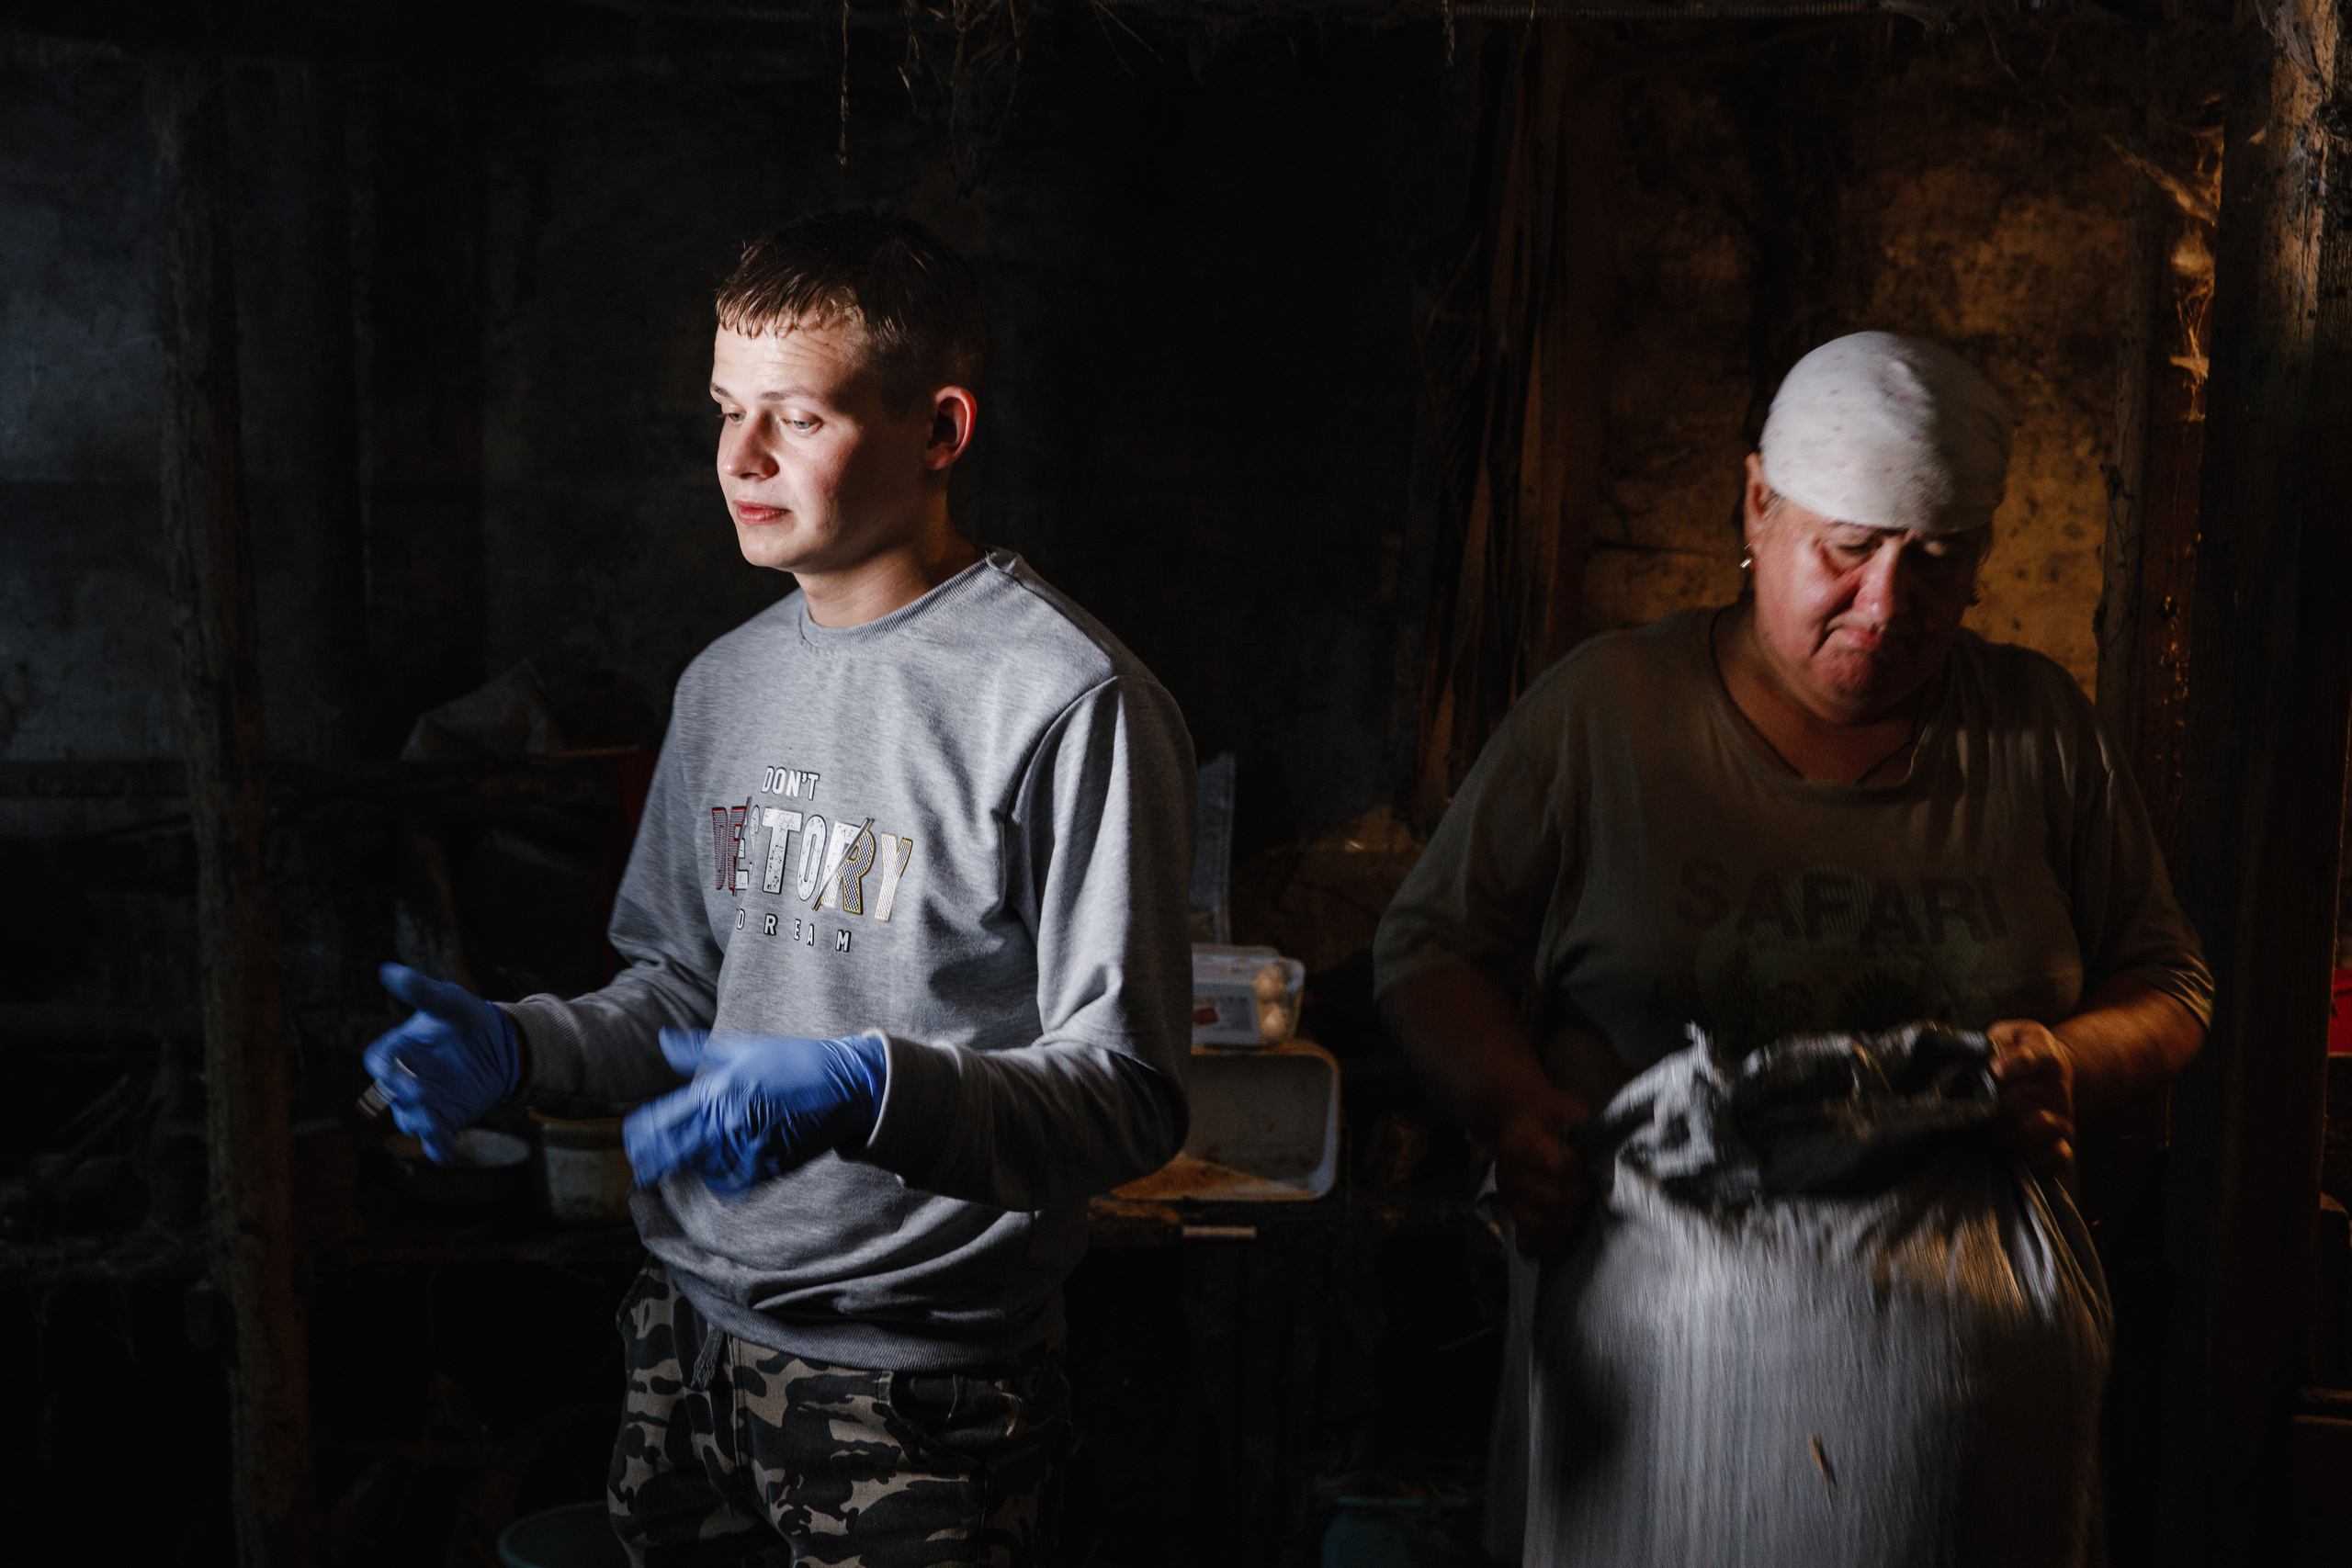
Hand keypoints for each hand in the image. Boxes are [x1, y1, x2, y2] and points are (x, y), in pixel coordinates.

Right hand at [363, 963, 521, 1162]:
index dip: (386, 1066)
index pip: (380, 1062)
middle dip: (405, 1095)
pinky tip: (447, 1153)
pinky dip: (438, 1149)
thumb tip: (388, 970)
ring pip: (410, 1120)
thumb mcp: (449, 1001)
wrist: (502, 1044)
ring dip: (419, 1122)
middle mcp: (406, 1080)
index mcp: (399, 1050)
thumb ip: (421, 990)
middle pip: (393, 1095)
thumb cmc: (467, 1018)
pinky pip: (436, 1141)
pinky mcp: (446, 1119)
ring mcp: (425, 1102)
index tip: (398, 1066)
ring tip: (433, 1122)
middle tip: (422, 1091)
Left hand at [623, 1029, 888, 1194]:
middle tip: (642, 1164)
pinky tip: (714, 1170)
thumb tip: (663, 1040)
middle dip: (651, 1159)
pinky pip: (730, 1184)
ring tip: (679, 1165)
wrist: (843, 1084)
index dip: (640, 1134)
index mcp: (717, 1089)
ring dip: (686, 1168)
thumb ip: (696, 1051)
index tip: (633, 1139)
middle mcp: (728, 1121)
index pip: (660, 1120)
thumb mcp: (741, 1047)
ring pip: (700, 1170)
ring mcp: (749, 1147)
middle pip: (672, 1153)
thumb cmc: (790, 1060)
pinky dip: (717, 1180)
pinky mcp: (769, 1166)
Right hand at [1494, 1087, 1590, 1257]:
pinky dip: (1548, 1243)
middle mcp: (1508, 1173)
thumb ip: (1582, 1125)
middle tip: (1592, 1188)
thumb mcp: (1563, 1107)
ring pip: (1538, 1222)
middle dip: (1579, 1196)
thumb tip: (1606, 1150)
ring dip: (1568, 1220)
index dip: (1577, 1167)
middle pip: (1550, 1197)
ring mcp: (1508, 1196)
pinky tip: (1564, 1232)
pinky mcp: (1512, 1213)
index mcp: (1519, 1143)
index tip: (1588, 1162)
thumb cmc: (1546, 1115)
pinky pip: (1527, 1241)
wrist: (1516, 1120)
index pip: (1552, 1164)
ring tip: (1582, 1208)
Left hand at [1987, 1019, 2075, 1182]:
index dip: (2012, 1064)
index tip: (1993, 1070)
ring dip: (2007, 1131)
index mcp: (2045, 1057)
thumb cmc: (2019, 1053)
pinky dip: (2037, 1160)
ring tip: (1984, 1132)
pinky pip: (2058, 1157)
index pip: (2031, 1059)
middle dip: (1993, 1104)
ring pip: (2040, 1127)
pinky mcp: (2063, 1144)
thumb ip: (1995, 1040)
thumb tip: (1978, 1056)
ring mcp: (2062, 1118)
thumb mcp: (2010, 1035)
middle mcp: (2057, 1089)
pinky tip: (2012, 1156)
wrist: (2051, 1076)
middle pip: (2024, 1099)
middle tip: (1968, 1109)